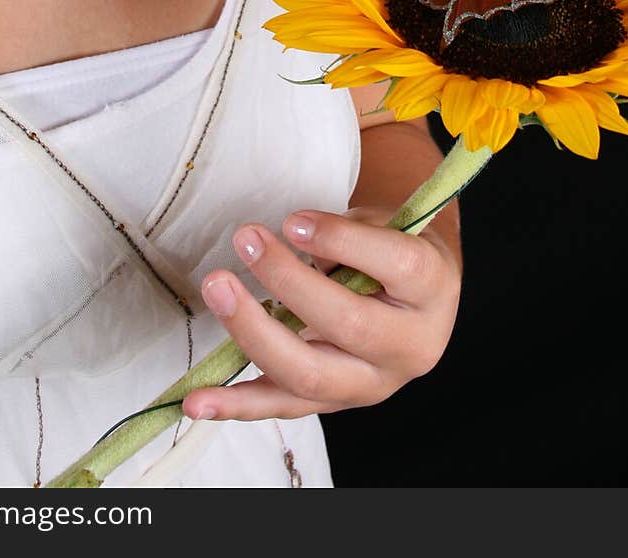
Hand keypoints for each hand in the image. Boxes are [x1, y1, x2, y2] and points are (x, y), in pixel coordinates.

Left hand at [181, 205, 461, 421]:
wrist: (414, 294)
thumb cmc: (391, 246)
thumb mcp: (383, 225)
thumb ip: (345, 234)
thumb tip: (290, 240)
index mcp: (431, 289)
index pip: (395, 263)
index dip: (341, 240)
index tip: (292, 220)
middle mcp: (409, 347)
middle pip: (347, 324)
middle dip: (287, 280)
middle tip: (245, 239)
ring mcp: (371, 384)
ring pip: (309, 374)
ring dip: (253, 330)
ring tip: (216, 287)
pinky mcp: (333, 402)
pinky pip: (281, 406)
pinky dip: (235, 405)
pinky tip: (197, 401)